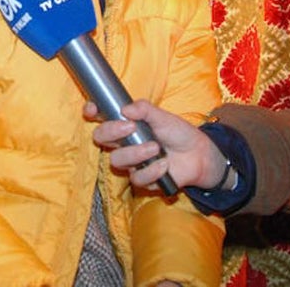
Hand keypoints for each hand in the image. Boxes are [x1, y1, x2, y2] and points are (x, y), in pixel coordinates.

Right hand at [87, 99, 227, 190]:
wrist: (198, 154)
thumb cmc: (177, 132)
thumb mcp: (163, 116)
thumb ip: (145, 110)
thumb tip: (125, 109)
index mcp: (125, 125)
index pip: (101, 118)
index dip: (91, 112)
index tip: (93, 109)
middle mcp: (123, 143)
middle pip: (100, 138)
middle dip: (111, 132)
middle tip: (130, 127)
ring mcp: (131, 162)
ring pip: (116, 160)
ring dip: (135, 153)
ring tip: (156, 147)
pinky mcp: (142, 179)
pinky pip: (137, 178)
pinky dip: (151, 171)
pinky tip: (164, 165)